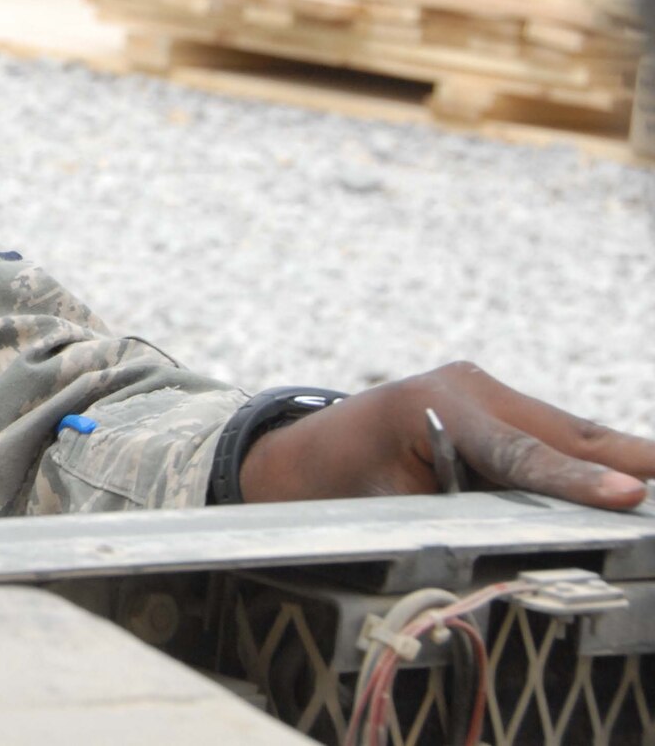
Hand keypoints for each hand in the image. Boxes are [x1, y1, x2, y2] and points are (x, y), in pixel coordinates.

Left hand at [239, 362, 654, 509]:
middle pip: (563, 432)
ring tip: (651, 486)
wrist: (303, 457)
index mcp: (432, 407)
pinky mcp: (493, 401)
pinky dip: (592, 458)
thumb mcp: (386, 508)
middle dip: (627, 460)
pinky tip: (635, 476)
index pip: (520, 454)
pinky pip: (553, 434)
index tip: (629, 495)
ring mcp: (481, 388)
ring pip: (568, 430)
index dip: (577, 480)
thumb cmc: (338, 489)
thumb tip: (530, 536)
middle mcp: (464, 386)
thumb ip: (456, 514)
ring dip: (621, 458)